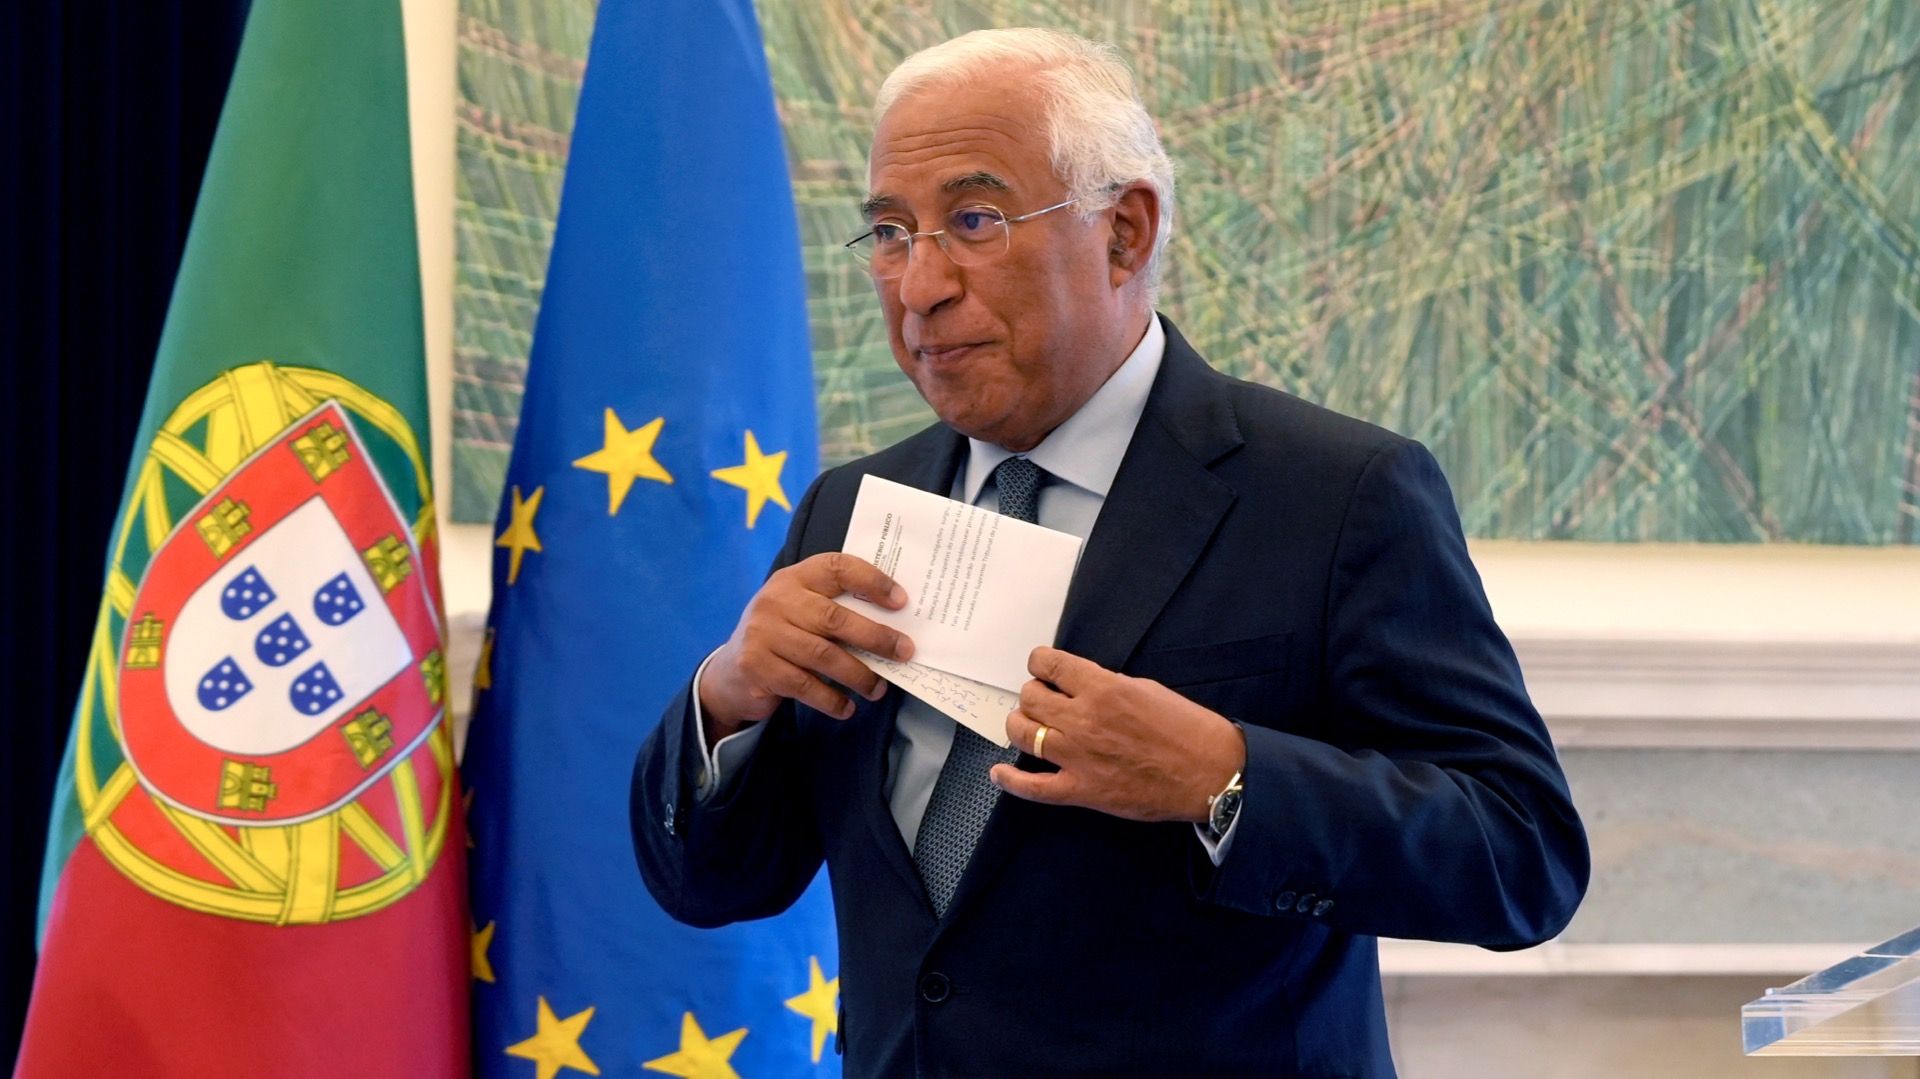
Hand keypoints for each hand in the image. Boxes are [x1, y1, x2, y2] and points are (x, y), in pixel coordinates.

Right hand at [699, 552, 915, 740]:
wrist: (731, 673)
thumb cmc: (782, 637)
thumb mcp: (802, 612)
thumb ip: (835, 611)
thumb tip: (894, 628)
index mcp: (794, 579)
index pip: (837, 568)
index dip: (871, 581)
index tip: (901, 602)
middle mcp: (776, 600)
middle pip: (835, 618)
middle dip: (876, 637)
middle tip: (905, 652)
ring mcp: (763, 633)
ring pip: (823, 656)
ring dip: (859, 675)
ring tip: (878, 689)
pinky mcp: (756, 666)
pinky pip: (804, 685)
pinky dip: (832, 699)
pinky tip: (847, 708)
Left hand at [991, 647, 1245, 822]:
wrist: (1210, 773)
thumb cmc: (1188, 729)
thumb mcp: (1147, 689)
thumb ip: (1107, 686)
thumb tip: (1081, 686)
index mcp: (1101, 690)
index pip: (1048, 665)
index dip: (1040, 663)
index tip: (1042, 668)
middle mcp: (1082, 720)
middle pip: (1030, 698)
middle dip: (1033, 694)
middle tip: (1043, 700)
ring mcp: (1077, 758)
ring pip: (1022, 734)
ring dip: (1020, 725)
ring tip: (1027, 726)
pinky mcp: (1081, 791)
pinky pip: (1032, 788)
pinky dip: (1010, 780)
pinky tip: (1000, 772)